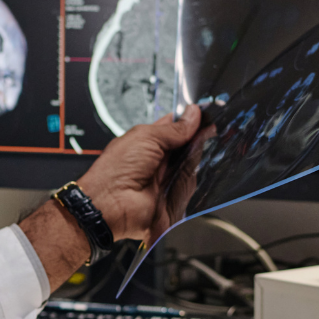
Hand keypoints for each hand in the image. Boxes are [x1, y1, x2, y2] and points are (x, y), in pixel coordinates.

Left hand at [77, 104, 200, 241]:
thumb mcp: (146, 137)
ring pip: (191, 166)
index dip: (188, 122)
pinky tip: (189, 171)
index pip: (173, 129)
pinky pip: (190, 186)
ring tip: (193, 150)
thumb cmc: (115, 170)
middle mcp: (156, 162)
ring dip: (194, 157)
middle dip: (196, 138)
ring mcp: (165, 181)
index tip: (203, 115)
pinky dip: (190, 178)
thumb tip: (193, 114)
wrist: (110, 204)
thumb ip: (173, 128)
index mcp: (145, 143)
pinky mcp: (173, 200)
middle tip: (207, 129)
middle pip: (186, 147)